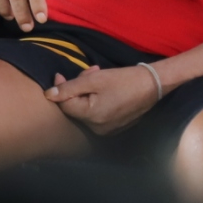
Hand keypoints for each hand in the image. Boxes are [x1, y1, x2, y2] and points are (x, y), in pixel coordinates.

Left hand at [47, 65, 161, 134]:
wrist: (154, 84)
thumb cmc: (123, 80)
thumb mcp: (93, 80)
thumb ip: (69, 88)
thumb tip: (49, 95)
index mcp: (91, 118)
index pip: (65, 105)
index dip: (60, 89)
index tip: (59, 75)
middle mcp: (98, 129)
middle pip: (76, 107)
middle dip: (77, 88)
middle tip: (87, 72)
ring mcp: (109, 129)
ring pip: (87, 108)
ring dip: (87, 91)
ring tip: (97, 75)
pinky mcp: (117, 126)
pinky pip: (98, 112)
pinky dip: (97, 99)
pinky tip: (104, 87)